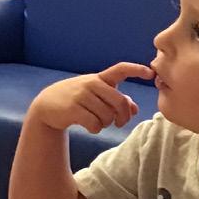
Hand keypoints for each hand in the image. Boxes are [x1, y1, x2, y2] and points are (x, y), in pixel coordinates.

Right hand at [29, 62, 154, 133]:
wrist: (47, 105)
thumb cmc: (79, 99)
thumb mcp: (97, 96)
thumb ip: (118, 100)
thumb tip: (134, 109)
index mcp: (101, 78)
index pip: (121, 69)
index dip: (137, 70)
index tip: (151, 73)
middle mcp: (92, 83)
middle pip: (120, 102)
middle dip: (124, 117)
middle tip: (120, 123)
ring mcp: (81, 95)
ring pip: (108, 116)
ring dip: (106, 124)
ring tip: (98, 121)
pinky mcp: (73, 109)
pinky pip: (95, 124)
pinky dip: (96, 129)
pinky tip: (90, 126)